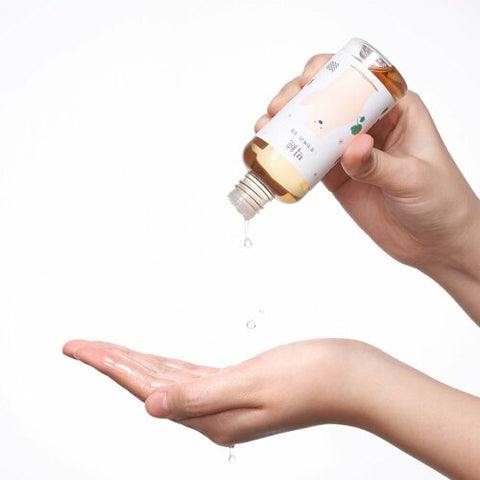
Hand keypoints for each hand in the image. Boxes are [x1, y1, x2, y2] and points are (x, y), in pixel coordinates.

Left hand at [63, 338, 369, 444]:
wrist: (352, 380)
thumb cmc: (313, 378)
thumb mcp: (253, 384)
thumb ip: (199, 396)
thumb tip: (149, 406)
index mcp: (210, 415)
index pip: (144, 386)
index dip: (108, 364)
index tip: (76, 348)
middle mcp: (211, 412)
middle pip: (147, 382)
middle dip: (110, 362)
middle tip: (77, 346)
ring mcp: (223, 400)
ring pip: (164, 378)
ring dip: (132, 363)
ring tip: (105, 351)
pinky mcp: (236, 386)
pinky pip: (187, 375)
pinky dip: (163, 366)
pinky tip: (154, 363)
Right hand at [256, 54, 479, 322]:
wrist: (434, 243)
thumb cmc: (440, 202)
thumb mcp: (413, 178)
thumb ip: (378, 164)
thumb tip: (350, 145)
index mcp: (397, 111)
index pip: (359, 80)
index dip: (329, 73)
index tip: (306, 80)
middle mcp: (370, 125)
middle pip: (329, 99)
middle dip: (299, 97)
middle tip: (277, 109)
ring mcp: (350, 151)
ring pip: (313, 128)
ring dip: (287, 124)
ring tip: (264, 128)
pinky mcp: (338, 175)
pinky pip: (309, 160)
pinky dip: (290, 156)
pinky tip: (273, 154)